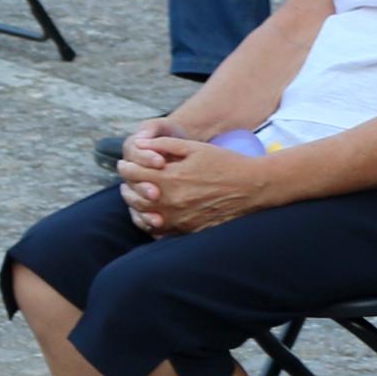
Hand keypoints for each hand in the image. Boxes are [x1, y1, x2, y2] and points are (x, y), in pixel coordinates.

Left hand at [119, 136, 271, 235]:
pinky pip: (161, 231)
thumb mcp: (196, 147)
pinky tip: (153, 214)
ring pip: (144, 216)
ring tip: (136, 197)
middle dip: (126, 187)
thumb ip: (166, 145)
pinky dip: (151, 222)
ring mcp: (179, 218)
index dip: (125, 167)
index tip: (123, 164)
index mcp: (171, 178)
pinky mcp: (188, 229)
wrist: (253, 187)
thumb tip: (142, 144)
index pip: (134, 174)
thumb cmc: (225, 163)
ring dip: (135, 206)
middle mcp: (171, 201)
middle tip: (126, 181)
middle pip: (134, 198)